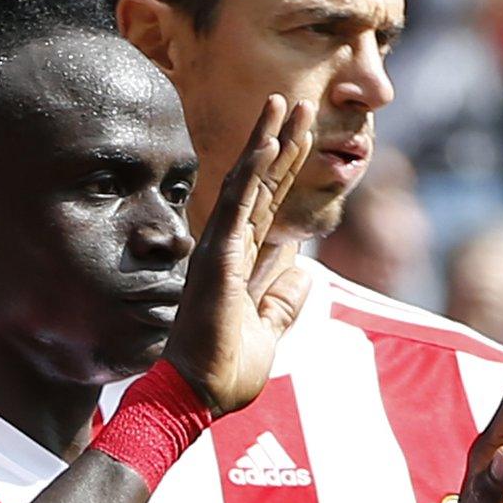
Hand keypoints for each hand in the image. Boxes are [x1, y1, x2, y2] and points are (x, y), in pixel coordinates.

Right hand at [161, 95, 315, 415]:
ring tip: (286, 104)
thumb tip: (306, 270)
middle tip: (302, 102)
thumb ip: (283, 301)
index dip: (287, 169)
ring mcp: (221, 250)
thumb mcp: (267, 332)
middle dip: (282, 141)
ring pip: (248, 184)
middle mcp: (229, 247)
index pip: (269, 204)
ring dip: (268, 142)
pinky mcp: (218, 260)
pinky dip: (253, 175)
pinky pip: (238, 208)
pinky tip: (268, 143)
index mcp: (242, 261)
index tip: (304, 135)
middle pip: (261, 183)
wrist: (195, 399)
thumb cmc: (224, 372)